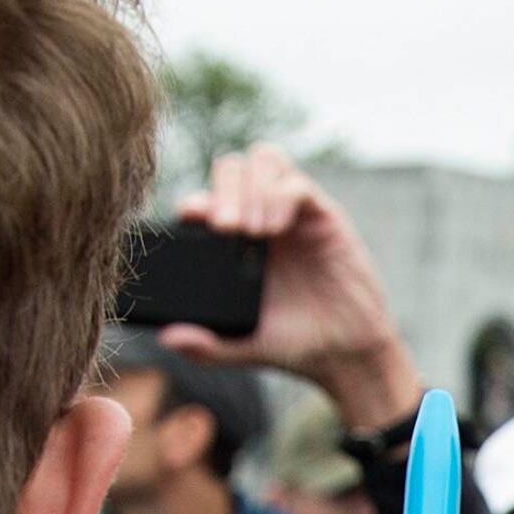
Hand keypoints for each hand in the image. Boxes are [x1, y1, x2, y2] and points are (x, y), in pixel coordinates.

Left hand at [168, 147, 427, 435]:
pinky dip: (280, 197)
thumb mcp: (244, 347)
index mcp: (236, 242)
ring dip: (251, 188)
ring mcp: (292, 213)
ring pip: (264, 160)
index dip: (195, 203)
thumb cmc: (295, 345)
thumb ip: (207, 346)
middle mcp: (262, 218)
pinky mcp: (323, 215)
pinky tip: (274, 230)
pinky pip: (297, 183)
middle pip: (232, 167)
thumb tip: (167, 337)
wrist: (345, 354)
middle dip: (223, 190)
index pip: (206, 198)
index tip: (191, 221)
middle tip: (225, 228)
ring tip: (252, 232)